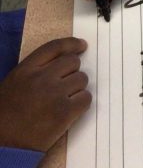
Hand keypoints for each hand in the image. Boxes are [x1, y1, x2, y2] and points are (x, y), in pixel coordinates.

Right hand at [0, 38, 90, 152]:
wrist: (4, 146)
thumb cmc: (6, 117)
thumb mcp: (13, 85)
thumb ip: (35, 71)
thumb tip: (63, 61)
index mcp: (24, 71)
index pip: (55, 47)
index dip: (71, 44)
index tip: (82, 46)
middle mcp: (40, 78)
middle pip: (73, 62)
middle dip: (72, 72)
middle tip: (65, 85)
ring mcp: (54, 94)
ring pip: (82, 79)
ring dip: (76, 89)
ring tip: (61, 101)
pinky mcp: (65, 111)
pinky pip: (86, 98)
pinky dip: (81, 103)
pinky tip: (69, 111)